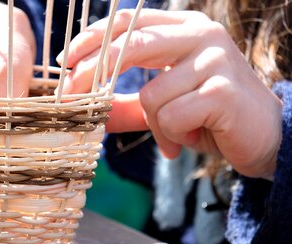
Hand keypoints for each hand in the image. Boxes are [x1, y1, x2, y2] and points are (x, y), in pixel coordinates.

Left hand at [59, 9, 282, 178]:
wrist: (262, 137)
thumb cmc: (208, 116)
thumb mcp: (162, 107)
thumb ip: (127, 104)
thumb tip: (92, 109)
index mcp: (182, 29)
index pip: (127, 23)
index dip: (91, 40)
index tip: (65, 63)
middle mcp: (199, 34)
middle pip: (130, 44)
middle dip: (94, 73)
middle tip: (73, 96)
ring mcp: (214, 59)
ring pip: (150, 95)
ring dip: (156, 125)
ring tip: (177, 133)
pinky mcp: (221, 90)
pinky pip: (171, 117)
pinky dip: (173, 136)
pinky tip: (193, 138)